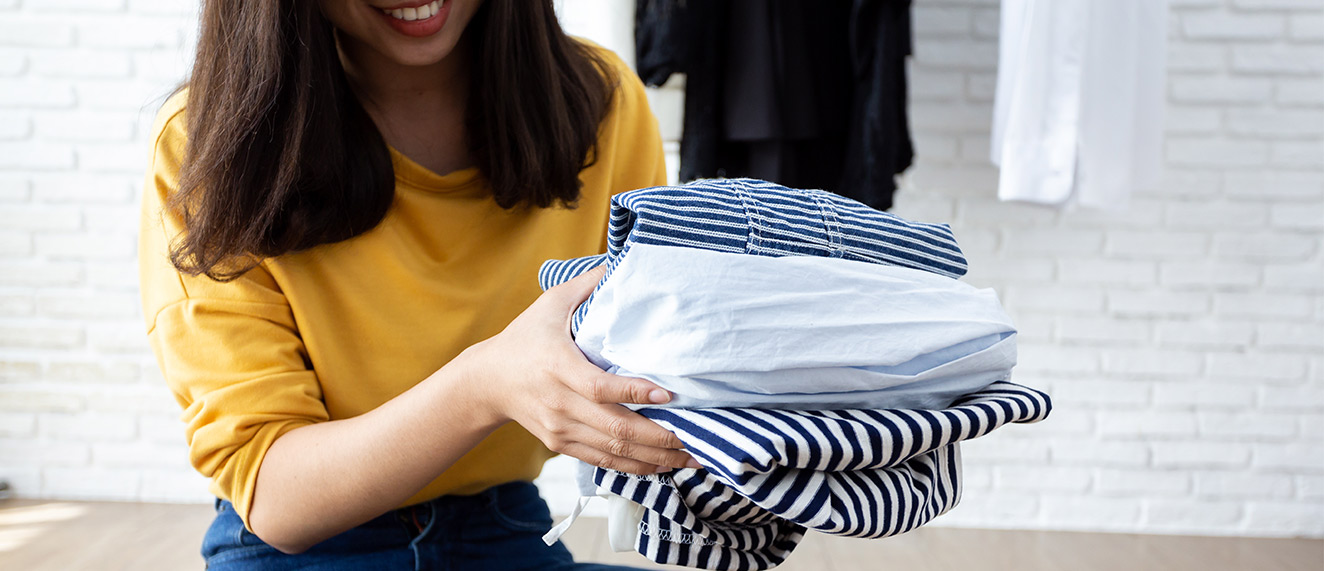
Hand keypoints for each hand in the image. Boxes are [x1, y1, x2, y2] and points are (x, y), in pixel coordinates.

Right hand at [458, 265, 697, 474]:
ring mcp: (560, 428)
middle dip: (660, 437)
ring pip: (614, 451)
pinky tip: (663, 465)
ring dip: (655, 458)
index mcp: (558, 366)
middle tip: (695, 438)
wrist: (486, 381)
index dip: (635, 393)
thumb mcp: (550, 303)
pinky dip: (636, 468)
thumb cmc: (525, 337)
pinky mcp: (561, 444)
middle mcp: (560, 403)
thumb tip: (622, 259)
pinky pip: (603, 461)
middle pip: (615, 428)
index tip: (668, 394)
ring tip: (690, 457)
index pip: (600, 387)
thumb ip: (587, 284)